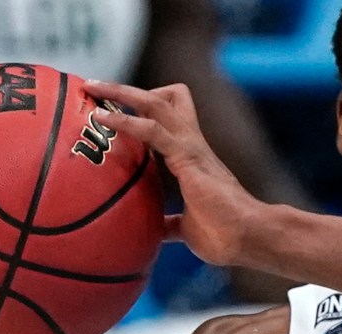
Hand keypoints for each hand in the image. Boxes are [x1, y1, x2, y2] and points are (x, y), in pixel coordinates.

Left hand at [84, 81, 261, 268]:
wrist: (250, 238)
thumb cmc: (226, 236)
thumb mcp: (188, 228)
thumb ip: (170, 223)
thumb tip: (152, 232)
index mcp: (192, 156)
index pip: (168, 116)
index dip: (140, 107)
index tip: (108, 108)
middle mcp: (191, 143)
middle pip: (162, 97)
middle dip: (124, 89)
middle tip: (93, 86)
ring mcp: (191, 147)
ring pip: (157, 102)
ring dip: (121, 92)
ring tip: (92, 87)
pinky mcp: (188, 157)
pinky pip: (153, 130)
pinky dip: (126, 121)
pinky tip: (104, 119)